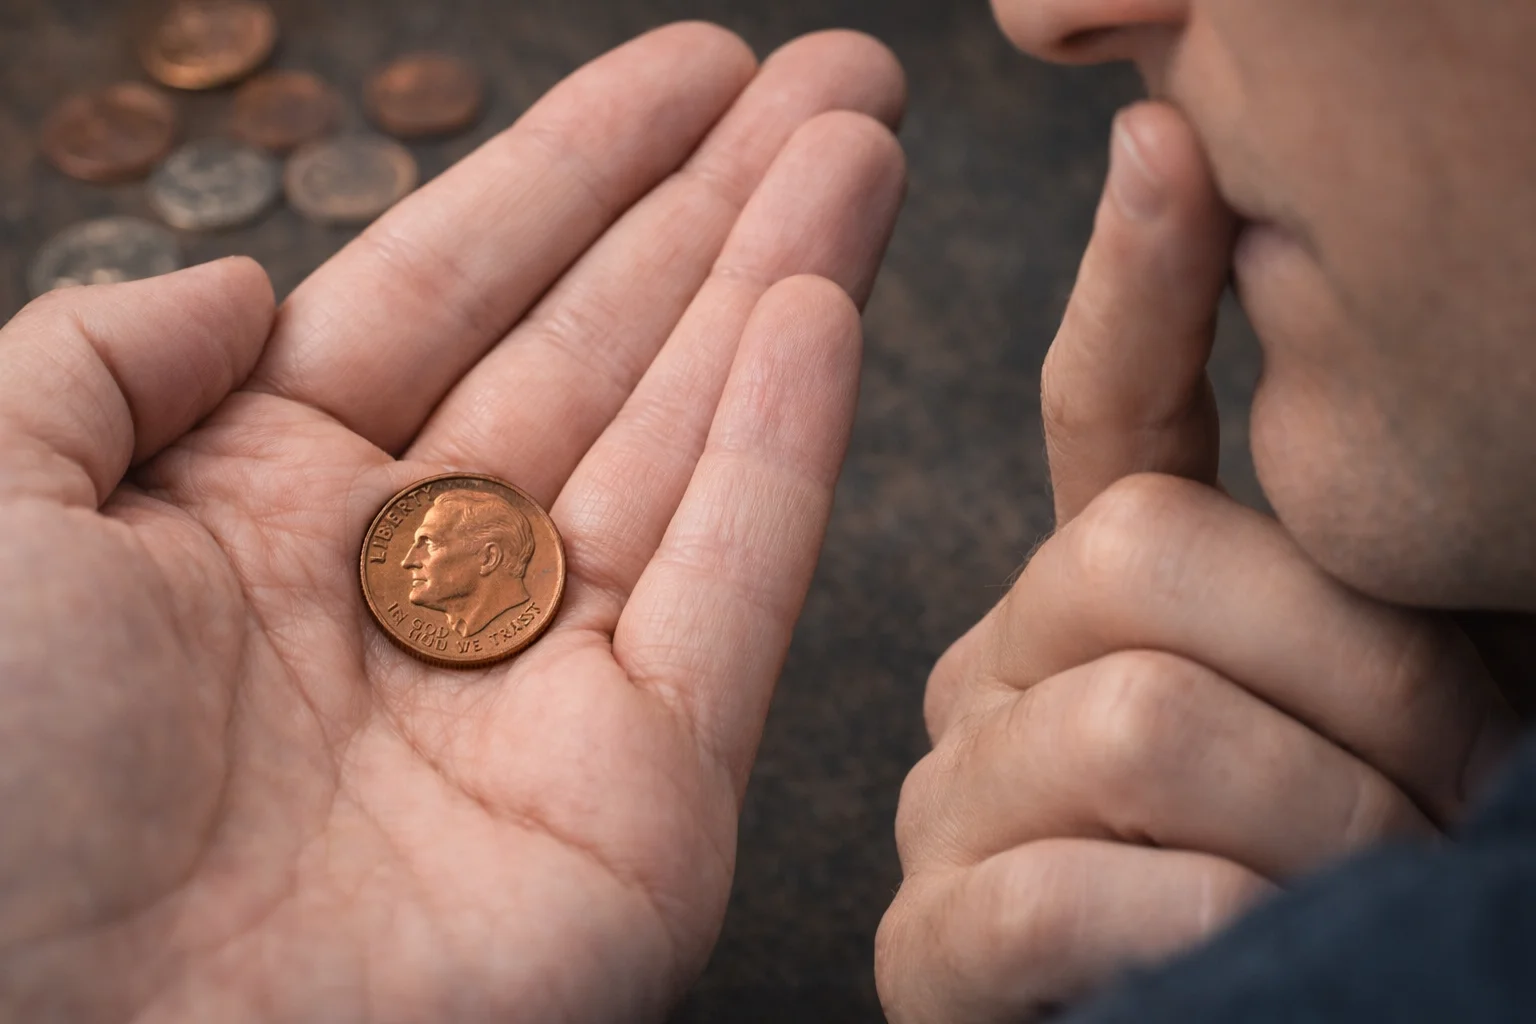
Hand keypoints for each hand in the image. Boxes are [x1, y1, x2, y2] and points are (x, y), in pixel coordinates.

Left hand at [0, 24, 905, 1020]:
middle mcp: (411, 592)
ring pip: (686, 448)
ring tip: (861, 151)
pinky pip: (724, 596)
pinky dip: (782, 457)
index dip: (576, 169)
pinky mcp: (637, 802)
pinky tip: (823, 318)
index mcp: (255, 512)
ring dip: (780, 289)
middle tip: (833, 82)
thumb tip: (236, 286)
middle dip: (720, 205)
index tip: (692, 70)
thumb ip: (91, 363)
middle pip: (601, 350)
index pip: (454, 289)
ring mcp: (539, 697)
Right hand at [874, 102, 1519, 1023]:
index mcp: (1096, 600)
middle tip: (1450, 786)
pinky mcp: (927, 947)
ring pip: (1130, 717)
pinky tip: (1247, 946)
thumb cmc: (1355, 889)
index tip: (1166, 146)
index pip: (1098, 413)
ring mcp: (950, 805)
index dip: (1138, 284)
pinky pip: (1053, 891)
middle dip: (1353, 670)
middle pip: (1131, 555)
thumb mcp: (1384, 705)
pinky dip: (1198, 924)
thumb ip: (1335, 569)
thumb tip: (1314, 363)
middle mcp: (997, 676)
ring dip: (1318, 820)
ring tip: (1368, 889)